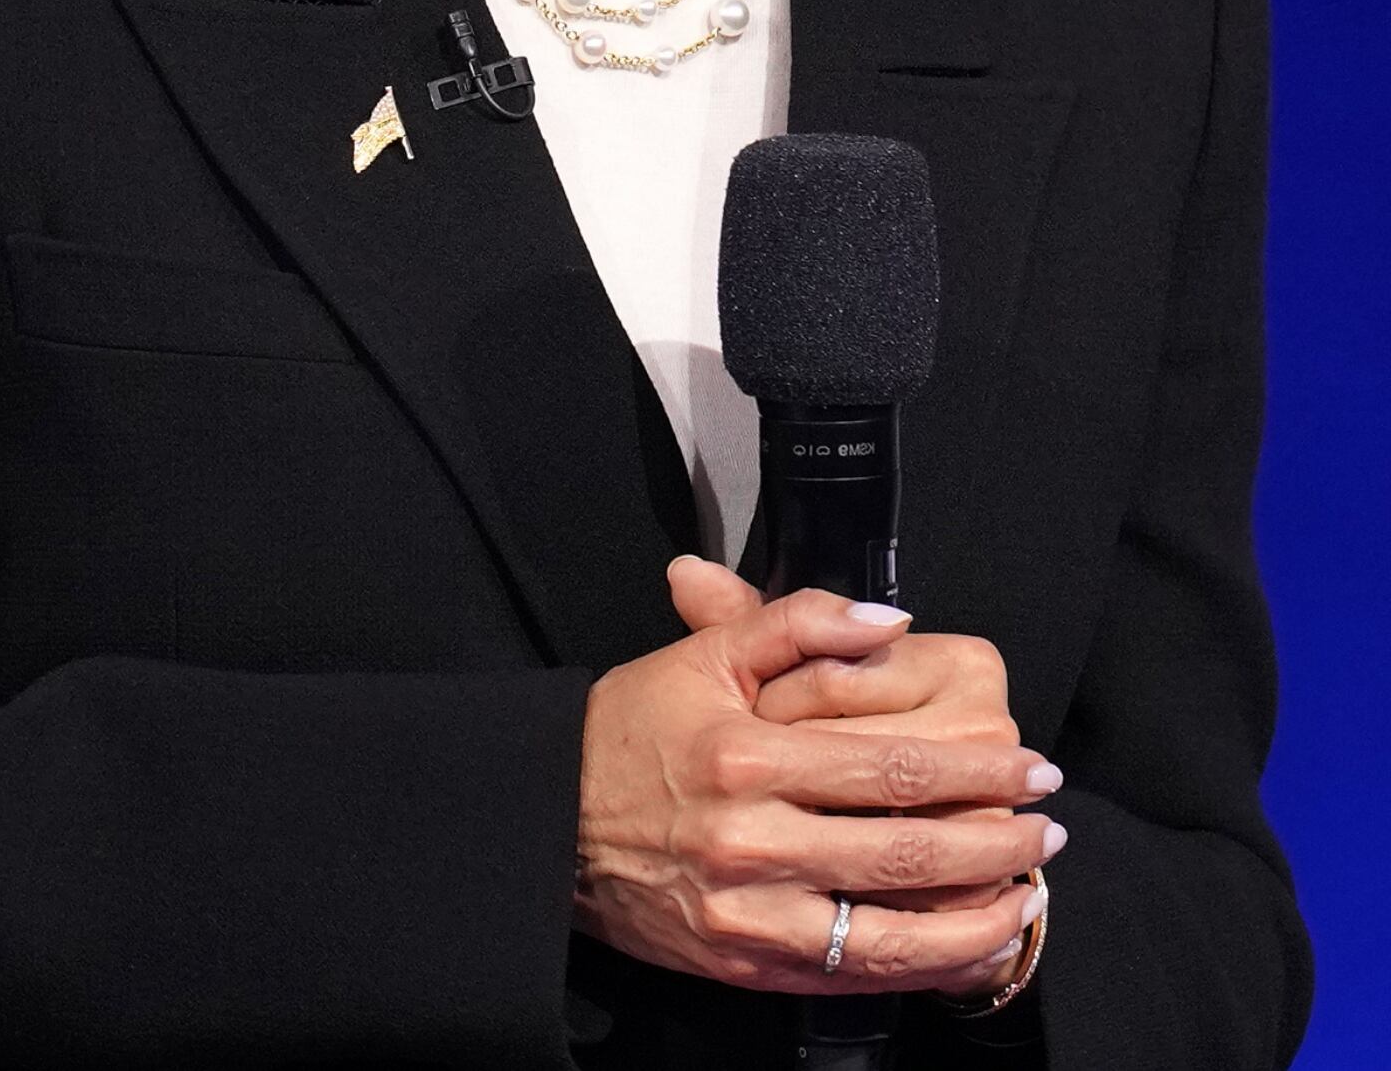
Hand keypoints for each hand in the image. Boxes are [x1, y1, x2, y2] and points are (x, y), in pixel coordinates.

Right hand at [571, 558, 1057, 995]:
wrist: (548, 820)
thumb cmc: (628, 732)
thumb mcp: (701, 656)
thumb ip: (798, 622)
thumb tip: (893, 620)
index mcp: (746, 757)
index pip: (896, 768)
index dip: (980, 773)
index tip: (1033, 768)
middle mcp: (750, 842)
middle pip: (909, 852)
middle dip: (998, 843)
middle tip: (1048, 828)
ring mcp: (749, 915)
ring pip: (893, 933)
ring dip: (977, 918)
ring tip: (1025, 895)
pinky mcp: (745, 965)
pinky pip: (853, 975)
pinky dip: (922, 965)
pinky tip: (964, 944)